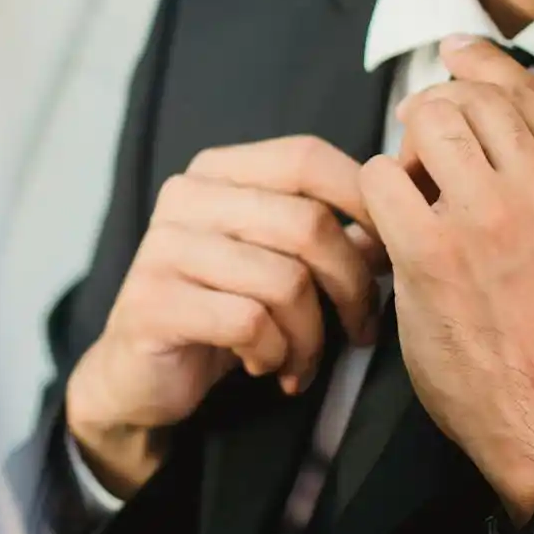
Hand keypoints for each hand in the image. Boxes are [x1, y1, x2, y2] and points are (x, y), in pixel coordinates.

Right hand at [67, 136, 386, 497]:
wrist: (139, 375)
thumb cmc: (219, 310)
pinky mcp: (154, 302)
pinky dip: (274, 354)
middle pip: (307, 224)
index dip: (362, 201)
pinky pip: (250, 323)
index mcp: (217, 171)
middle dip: (350, 285)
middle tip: (358, 328)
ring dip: (312, 336)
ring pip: (285, 281)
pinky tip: (264, 365)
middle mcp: (186, 196)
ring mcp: (164, 247)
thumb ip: (325, 234)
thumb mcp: (273, 260)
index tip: (387, 253)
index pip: (307, 157)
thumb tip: (393, 227)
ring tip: (302, 358)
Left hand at [359, 37, 533, 523]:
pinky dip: (375, 191)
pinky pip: (380, 176)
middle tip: (422, 144)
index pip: (528, 90)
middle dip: (436, 111)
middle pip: (471, 97)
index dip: (483, 65)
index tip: (456, 54)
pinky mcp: (432, 249)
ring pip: (428, 120)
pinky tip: (388, 221)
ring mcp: (488, 217)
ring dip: (407, 145)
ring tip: (410, 185)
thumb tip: (481, 99)